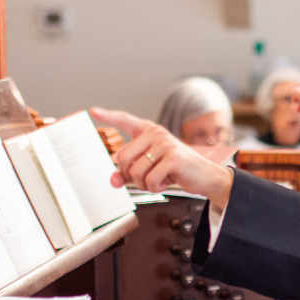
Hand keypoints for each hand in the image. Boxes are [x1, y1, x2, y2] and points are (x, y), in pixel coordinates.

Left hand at [89, 107, 233, 208]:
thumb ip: (130, 172)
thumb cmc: (177, 170)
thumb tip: (113, 179)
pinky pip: (150, 178)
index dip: (108, 116)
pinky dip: (155, 187)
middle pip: (123, 157)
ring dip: (144, 184)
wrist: (204, 176)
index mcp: (150, 132)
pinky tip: (164, 183)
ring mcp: (165, 144)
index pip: (125, 120)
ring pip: (136, 171)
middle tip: (143, 180)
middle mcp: (156, 134)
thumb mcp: (151, 169)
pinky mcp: (173, 158)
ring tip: (157, 181)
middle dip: (129, 175)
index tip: (94, 112)